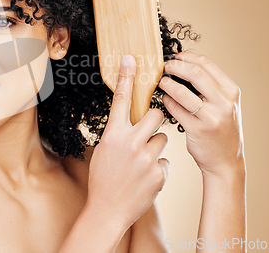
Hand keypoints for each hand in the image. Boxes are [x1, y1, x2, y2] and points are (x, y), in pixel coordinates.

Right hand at [86, 55, 168, 232]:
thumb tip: (132, 121)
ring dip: (155, 146)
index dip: (127, 77)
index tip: (131, 59)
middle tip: (146, 131)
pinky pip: (165, 160)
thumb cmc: (102, 178)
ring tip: (141, 162)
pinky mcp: (159, 174)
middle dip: (155, 120)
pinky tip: (145, 178)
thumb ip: (120, 133)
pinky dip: (158, 167)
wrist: (107, 210)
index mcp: (113, 134)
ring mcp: (147, 159)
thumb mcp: (104, 150)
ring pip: (163, 138)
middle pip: (156, 115)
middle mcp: (131, 143)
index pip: (121, 100)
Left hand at [159, 51, 244, 177]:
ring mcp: (212, 117)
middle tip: (164, 67)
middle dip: (175, 67)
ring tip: (160, 82)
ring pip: (182, 92)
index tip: (174, 57)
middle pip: (195, 73)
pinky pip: (176, 109)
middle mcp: (225, 102)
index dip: (186, 57)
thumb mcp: (224, 104)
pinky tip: (164, 100)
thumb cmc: (220, 128)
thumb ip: (210, 86)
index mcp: (231, 91)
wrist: (225, 161)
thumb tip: (182, 64)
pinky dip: (167, 101)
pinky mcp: (198, 130)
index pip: (206, 63)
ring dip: (167, 84)